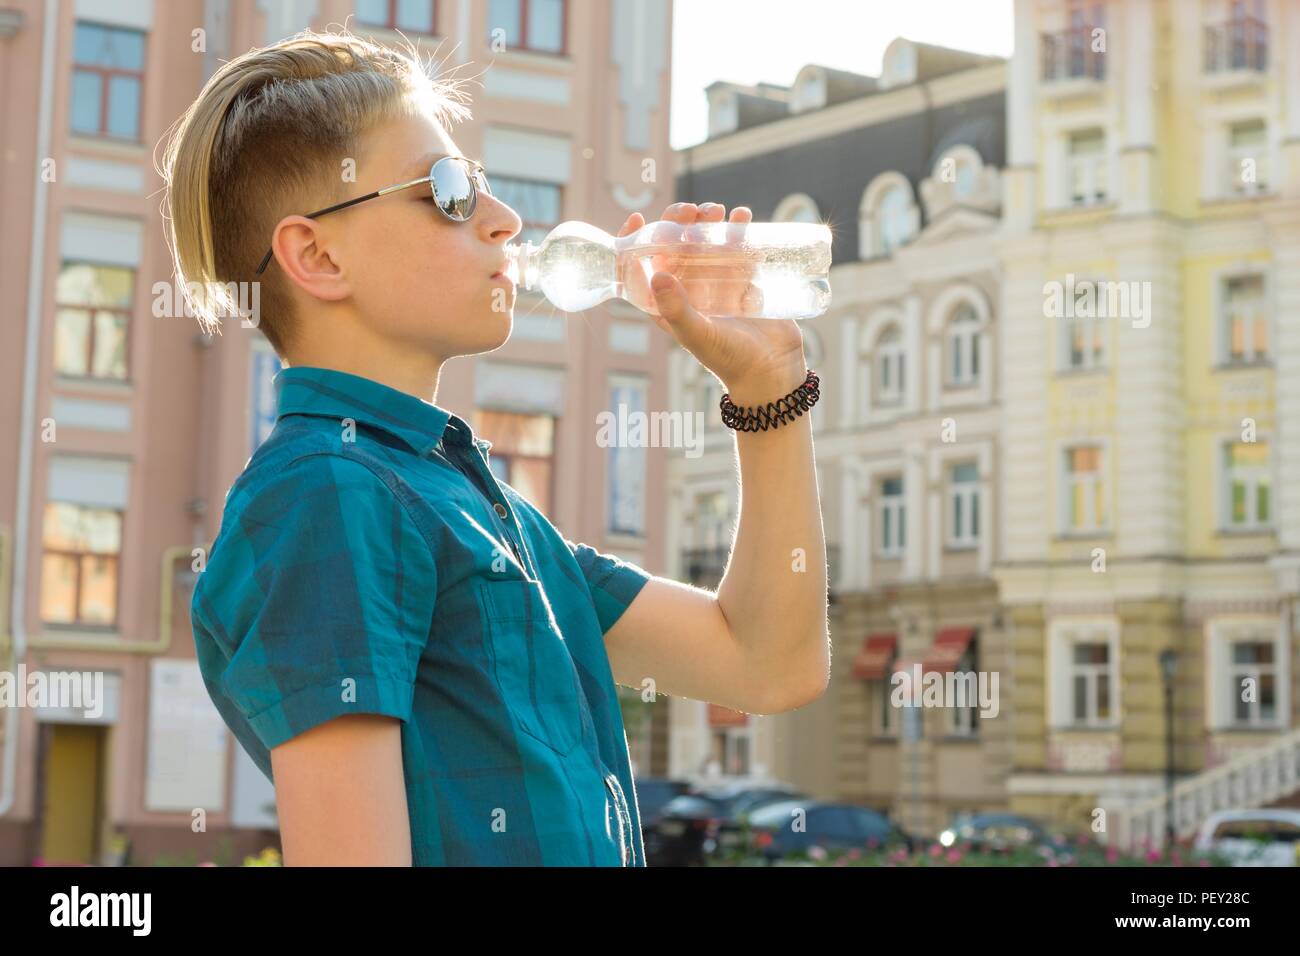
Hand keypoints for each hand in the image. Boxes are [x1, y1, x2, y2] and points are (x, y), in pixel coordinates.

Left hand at [615, 202, 807, 403]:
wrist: (771, 372)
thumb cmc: (729, 359)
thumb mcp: (698, 334)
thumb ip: (676, 309)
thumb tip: (657, 274)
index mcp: (667, 303)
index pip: (641, 267)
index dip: (635, 240)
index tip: (640, 218)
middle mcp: (689, 291)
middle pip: (675, 246)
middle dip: (679, 222)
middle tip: (690, 211)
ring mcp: (717, 284)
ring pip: (706, 242)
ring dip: (708, 222)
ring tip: (719, 211)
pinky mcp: (744, 282)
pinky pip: (737, 248)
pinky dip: (738, 229)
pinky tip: (742, 217)